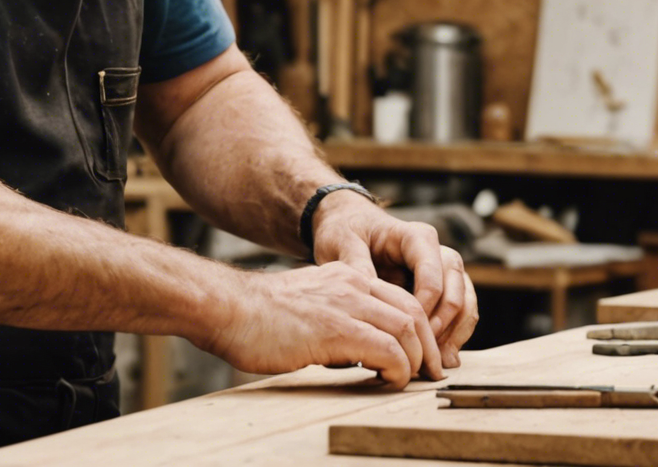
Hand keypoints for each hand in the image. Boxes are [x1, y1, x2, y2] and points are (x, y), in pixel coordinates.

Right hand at [200, 263, 441, 387]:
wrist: (226, 309)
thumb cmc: (256, 318)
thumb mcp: (307, 307)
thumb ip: (334, 319)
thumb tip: (353, 353)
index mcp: (346, 277)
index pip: (400, 298)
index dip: (419, 329)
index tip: (421, 356)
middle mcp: (352, 284)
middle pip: (413, 310)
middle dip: (428, 345)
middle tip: (431, 373)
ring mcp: (345, 304)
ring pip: (407, 327)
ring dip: (417, 359)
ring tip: (411, 380)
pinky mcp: (336, 329)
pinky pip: (387, 349)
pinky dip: (397, 368)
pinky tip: (388, 381)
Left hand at [311, 196, 478, 370]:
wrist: (346, 227)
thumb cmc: (345, 231)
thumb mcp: (343, 243)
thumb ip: (357, 267)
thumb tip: (372, 299)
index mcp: (416, 238)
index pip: (433, 275)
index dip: (424, 307)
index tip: (405, 331)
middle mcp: (436, 252)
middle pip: (457, 289)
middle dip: (444, 323)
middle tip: (425, 351)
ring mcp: (442, 271)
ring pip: (464, 302)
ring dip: (455, 332)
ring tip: (440, 360)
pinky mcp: (440, 288)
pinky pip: (459, 312)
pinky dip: (454, 334)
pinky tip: (442, 356)